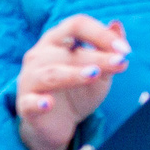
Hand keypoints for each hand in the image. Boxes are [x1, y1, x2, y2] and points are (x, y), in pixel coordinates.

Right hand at [15, 14, 129, 149]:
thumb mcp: (99, 70)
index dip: (101, 33)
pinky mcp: (25, 105)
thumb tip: (117, 25)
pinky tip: (48, 104)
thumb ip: (107, 50)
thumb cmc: (77, 91)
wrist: (57, 124)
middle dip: (96, 57)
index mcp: (56, 41)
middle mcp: (39, 56)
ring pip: (51, 74)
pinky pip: (30, 102)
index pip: (77, 25)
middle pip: (67, 50)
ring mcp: (29, 80)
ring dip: (73, 74)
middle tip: (120, 63)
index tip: (124, 49)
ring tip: (94, 75)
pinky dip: (38, 103)